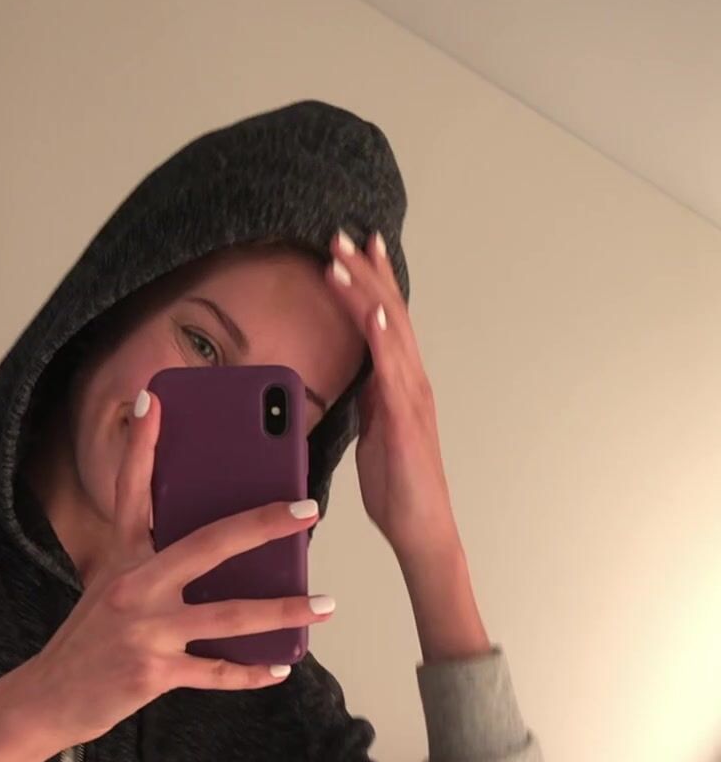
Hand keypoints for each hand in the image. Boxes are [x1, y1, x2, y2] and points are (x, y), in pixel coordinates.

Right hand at [30, 390, 335, 744]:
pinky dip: (251, 673)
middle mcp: (133, 588)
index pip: (131, 492)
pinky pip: (215, 672)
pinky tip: (279, 667)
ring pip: (228, 616)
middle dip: (263, 524)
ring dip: (282, 610)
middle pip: (208, 545)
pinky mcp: (153, 673)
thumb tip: (210, 550)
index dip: (142, 446)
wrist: (47, 698)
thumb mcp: (107, 589)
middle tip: (308, 510)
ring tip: (324, 603)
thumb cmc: (86, 643)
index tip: (154, 401)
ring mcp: (145, 631)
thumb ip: (148, 564)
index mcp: (122, 560)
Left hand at [326, 228, 460, 563]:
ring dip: (366, 290)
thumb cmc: (398, 487)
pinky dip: (383, 335)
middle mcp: (411, 379)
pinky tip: (372, 309)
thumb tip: (353, 379)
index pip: (384, 320)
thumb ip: (367, 401)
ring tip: (342, 257)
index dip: (370, 281)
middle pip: (388, 310)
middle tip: (341, 233)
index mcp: (400, 382)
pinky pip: (393, 368)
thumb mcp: (373, 432)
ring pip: (388, 329)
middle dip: (366, 270)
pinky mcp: (406, 415)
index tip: (352, 248)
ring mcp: (412, 394)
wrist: (421, 527)